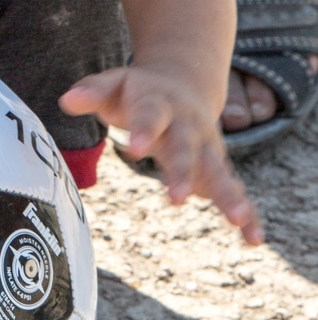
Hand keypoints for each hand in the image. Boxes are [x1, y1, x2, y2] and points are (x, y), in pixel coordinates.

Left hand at [60, 66, 263, 246]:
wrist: (183, 80)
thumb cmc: (137, 90)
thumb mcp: (114, 83)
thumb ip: (92, 92)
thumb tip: (67, 100)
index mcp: (159, 103)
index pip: (151, 114)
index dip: (144, 129)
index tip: (135, 146)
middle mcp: (188, 125)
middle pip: (186, 148)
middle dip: (183, 171)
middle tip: (176, 198)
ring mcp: (206, 147)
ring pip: (218, 171)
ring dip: (227, 195)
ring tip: (236, 221)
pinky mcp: (216, 167)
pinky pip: (234, 190)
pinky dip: (247, 213)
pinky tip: (253, 238)